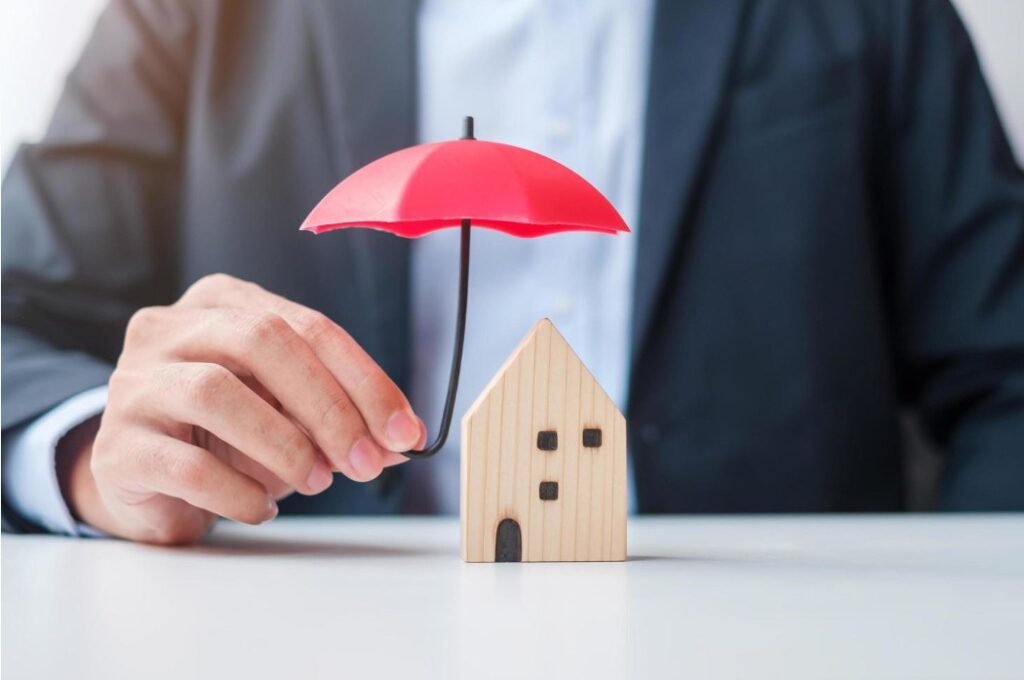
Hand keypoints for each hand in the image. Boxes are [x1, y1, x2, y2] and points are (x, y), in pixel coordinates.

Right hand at [64, 274, 425, 543]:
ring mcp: (134, 382)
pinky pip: (186, 464)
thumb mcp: (289, 413)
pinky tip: (262, 508)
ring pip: (215, 391)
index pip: (308, 325)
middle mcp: (170, 328)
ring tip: (316, 484)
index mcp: (223, 302)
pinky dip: (237, 491)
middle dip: (328, 406)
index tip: (404, 431)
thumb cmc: (227, 435)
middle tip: (364, 463)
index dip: (365, 379)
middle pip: (261, 341)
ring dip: (283, 443)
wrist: (148, 482)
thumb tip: (402, 442)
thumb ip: (342, 417)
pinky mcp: (116, 446)